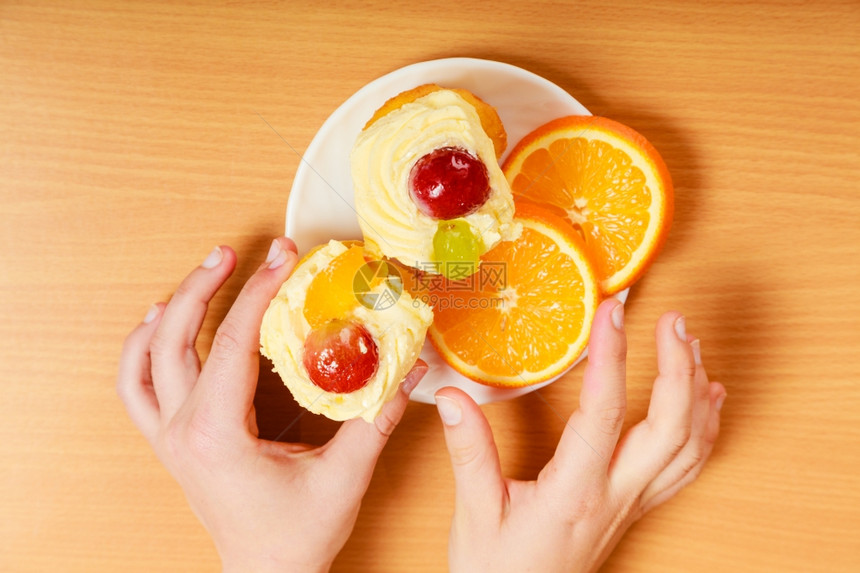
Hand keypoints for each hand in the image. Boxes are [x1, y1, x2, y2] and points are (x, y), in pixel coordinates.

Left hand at [117, 237, 427, 571]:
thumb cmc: (296, 536)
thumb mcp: (343, 476)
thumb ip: (375, 418)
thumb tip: (409, 369)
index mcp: (215, 435)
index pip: (232, 344)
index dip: (260, 293)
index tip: (283, 259)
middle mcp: (181, 432)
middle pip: (174, 338)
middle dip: (205, 287)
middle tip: (234, 254)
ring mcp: (168, 438)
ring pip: (144, 359)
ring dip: (170, 311)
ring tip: (203, 277)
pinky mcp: (171, 443)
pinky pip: (137, 385)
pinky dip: (143, 347)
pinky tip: (163, 323)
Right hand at [435, 298, 725, 572]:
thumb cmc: (499, 570)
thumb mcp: (476, 513)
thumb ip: (469, 453)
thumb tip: (453, 397)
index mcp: (574, 492)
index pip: (602, 413)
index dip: (610, 358)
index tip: (611, 313)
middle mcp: (615, 496)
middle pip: (669, 427)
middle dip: (677, 366)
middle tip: (673, 320)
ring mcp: (632, 503)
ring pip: (688, 446)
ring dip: (696, 390)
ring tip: (691, 343)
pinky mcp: (635, 508)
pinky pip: (686, 467)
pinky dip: (706, 428)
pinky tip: (709, 398)